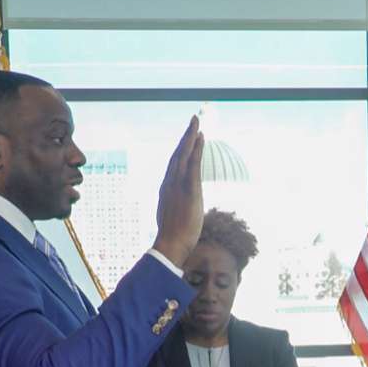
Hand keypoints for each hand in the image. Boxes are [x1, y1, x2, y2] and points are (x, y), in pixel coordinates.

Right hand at [152, 116, 205, 266]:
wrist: (170, 245)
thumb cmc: (173, 239)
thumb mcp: (173, 220)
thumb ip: (175, 212)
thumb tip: (178, 215)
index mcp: (166, 190)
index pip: (173, 166)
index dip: (180, 151)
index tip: (187, 140)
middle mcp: (170, 183)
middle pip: (177, 154)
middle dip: (185, 137)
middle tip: (192, 122)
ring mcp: (178, 185)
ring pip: (184, 154)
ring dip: (190, 137)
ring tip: (196, 122)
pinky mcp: (189, 188)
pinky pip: (193, 163)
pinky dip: (196, 149)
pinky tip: (201, 137)